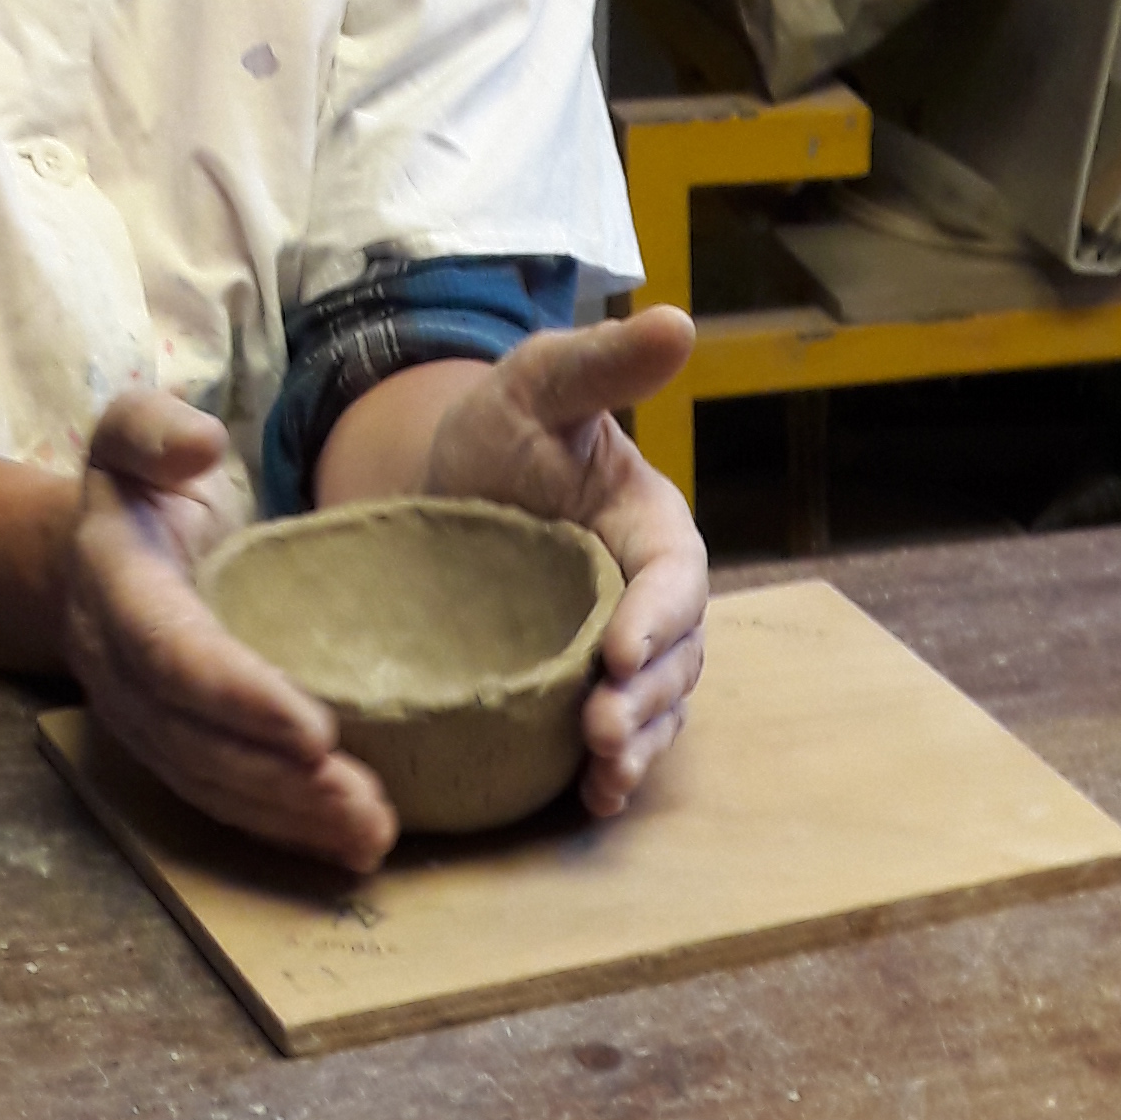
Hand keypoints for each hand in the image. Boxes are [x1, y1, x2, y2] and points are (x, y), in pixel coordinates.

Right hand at [61, 391, 400, 870]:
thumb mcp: (132, 433)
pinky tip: (353, 848)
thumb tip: (201, 443)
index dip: (240, 699)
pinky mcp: (175, 757)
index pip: (174, 658)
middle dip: (282, 783)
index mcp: (115, 591)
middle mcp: (121, 674)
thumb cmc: (142, 493)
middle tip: (367, 804)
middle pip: (199, 745)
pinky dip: (290, 833)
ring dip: (294, 820)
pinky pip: (228, 805)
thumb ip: (154, 427)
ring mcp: (144, 726)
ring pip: (214, 788)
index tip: (317, 730)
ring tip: (372, 834)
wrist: (93, 557)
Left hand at [424, 307, 707, 818]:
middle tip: (599, 728)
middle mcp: (652, 603)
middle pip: (673, 663)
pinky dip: (611, 772)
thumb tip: (680, 322)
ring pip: (651, 711)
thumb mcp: (540, 384)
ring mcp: (621, 657)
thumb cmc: (498, 433)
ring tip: (603, 776)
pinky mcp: (584, 695)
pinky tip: (591, 797)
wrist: (440, 491)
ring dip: (634, 747)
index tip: (619, 647)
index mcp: (654, 533)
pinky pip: (615, 741)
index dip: (657, 618)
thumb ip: (602, 363)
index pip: (675, 581)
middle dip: (643, 701)